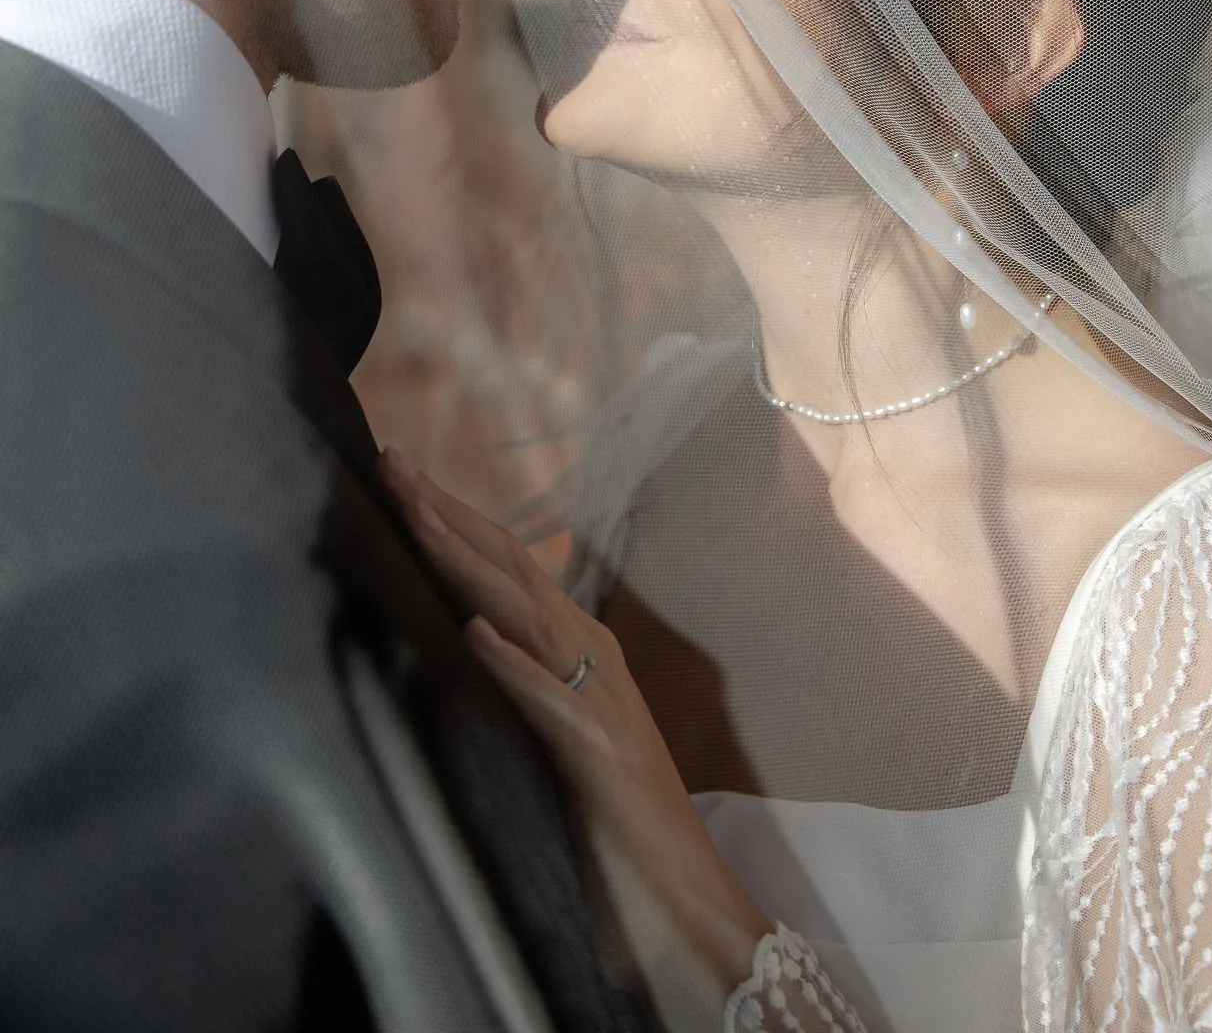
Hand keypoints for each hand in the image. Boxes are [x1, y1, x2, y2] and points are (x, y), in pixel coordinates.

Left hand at [379, 446, 769, 1029]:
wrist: (685, 889)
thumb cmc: (612, 810)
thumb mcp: (557, 723)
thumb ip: (521, 674)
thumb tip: (460, 628)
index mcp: (574, 641)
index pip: (504, 558)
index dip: (451, 511)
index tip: (394, 468)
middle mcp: (587, 652)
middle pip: (508, 563)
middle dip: (445, 509)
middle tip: (387, 460)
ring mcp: (596, 700)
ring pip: (522, 612)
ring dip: (465, 560)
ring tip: (416, 515)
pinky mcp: (596, 756)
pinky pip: (547, 703)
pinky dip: (511, 664)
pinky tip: (472, 633)